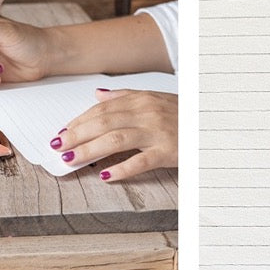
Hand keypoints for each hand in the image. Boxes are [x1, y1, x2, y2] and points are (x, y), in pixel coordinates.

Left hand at [51, 88, 176, 182]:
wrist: (211, 124)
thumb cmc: (181, 114)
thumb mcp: (154, 98)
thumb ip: (124, 97)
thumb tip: (97, 95)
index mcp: (141, 99)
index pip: (102, 109)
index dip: (79, 120)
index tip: (62, 131)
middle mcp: (146, 112)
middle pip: (104, 122)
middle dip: (77, 134)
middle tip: (58, 146)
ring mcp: (157, 132)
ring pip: (116, 139)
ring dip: (90, 149)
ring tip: (71, 159)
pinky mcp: (167, 151)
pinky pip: (140, 161)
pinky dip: (121, 168)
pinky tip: (105, 175)